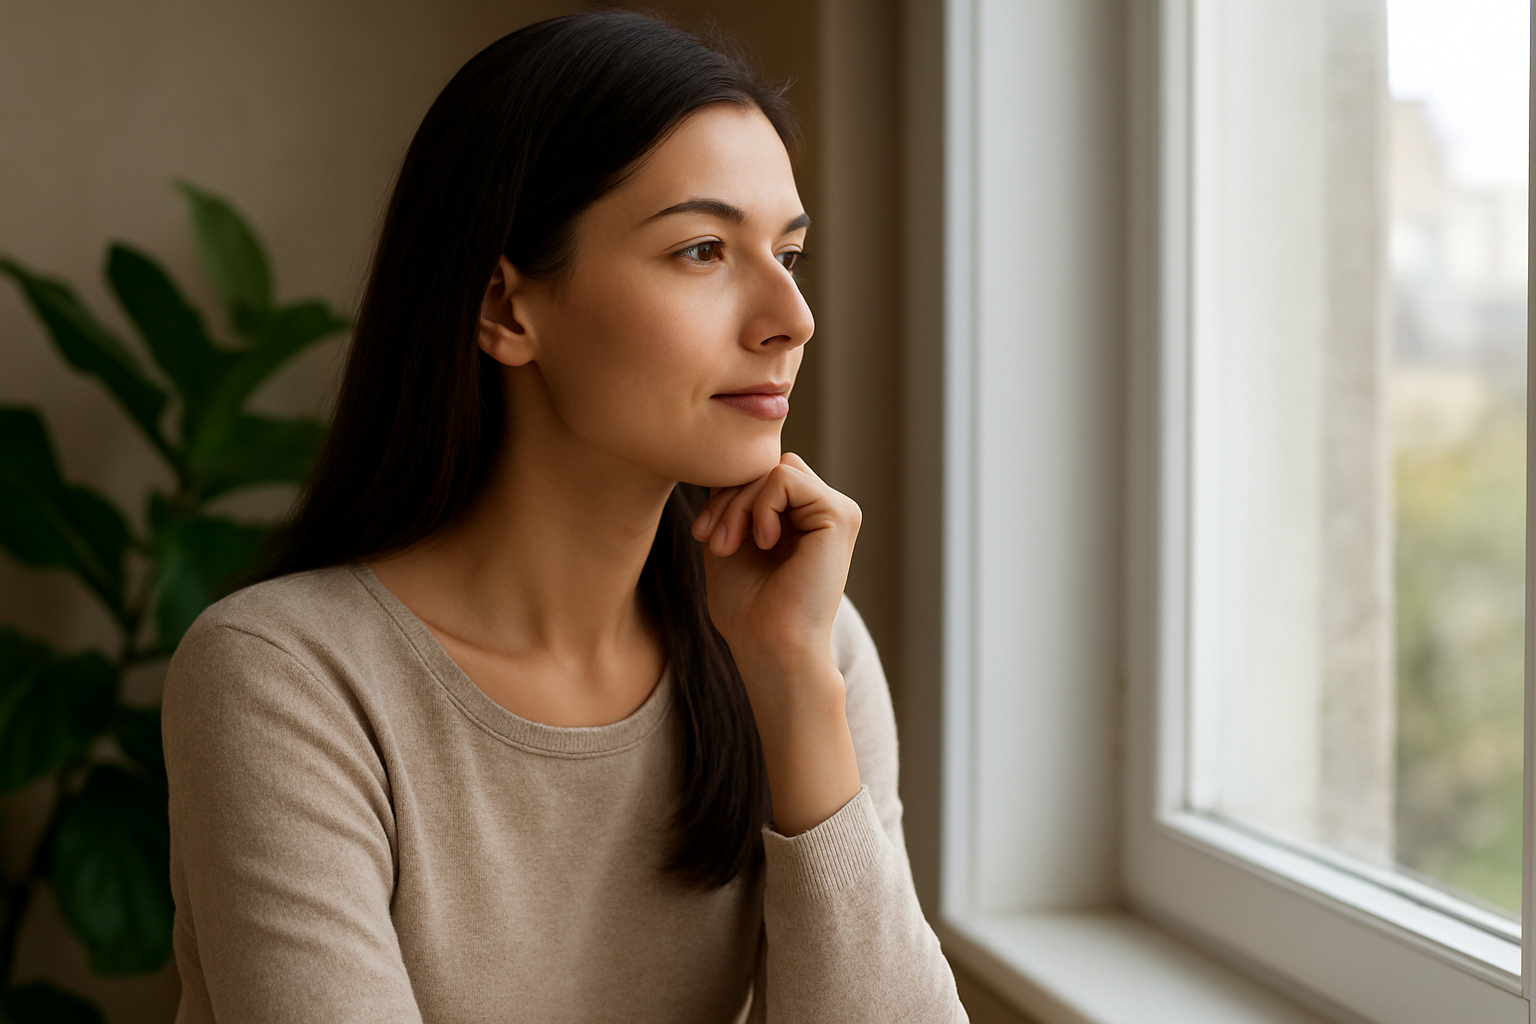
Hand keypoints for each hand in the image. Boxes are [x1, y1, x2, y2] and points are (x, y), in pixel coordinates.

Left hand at [689, 453, 863, 834]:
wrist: (770, 648)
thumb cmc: (748, 609)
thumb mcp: (729, 540)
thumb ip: (733, 501)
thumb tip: (726, 460)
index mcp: (802, 518)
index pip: (757, 474)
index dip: (725, 495)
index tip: (703, 535)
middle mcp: (823, 511)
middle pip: (764, 466)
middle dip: (728, 499)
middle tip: (716, 543)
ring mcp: (836, 511)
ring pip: (773, 469)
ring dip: (739, 505)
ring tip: (732, 546)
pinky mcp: (840, 514)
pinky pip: (785, 477)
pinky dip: (760, 507)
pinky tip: (764, 542)